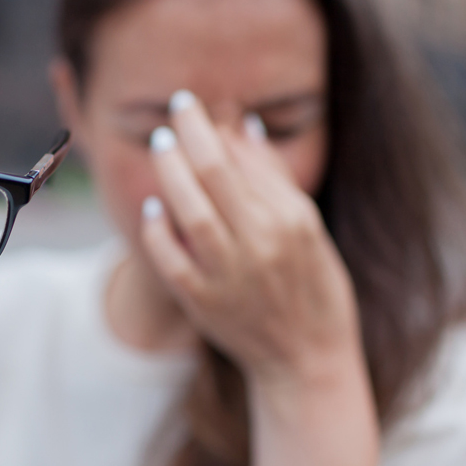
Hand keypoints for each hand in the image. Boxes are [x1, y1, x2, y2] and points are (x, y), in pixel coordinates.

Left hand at [140, 90, 379, 465]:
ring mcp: (230, 276)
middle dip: (188, 137)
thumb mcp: (309, 227)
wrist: (307, 359)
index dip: (209, 129)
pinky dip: (157, 232)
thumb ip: (273, 178)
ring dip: (170, 174)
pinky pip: (171, 260)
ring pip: (191, 213)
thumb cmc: (312, 285)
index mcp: (290, 221)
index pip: (239, 161)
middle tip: (173, 113)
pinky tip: (153, 208)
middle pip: (214, 177)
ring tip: (161, 145)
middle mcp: (261, 245)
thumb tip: (243, 126)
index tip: (191, 106)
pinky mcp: (204, 303)